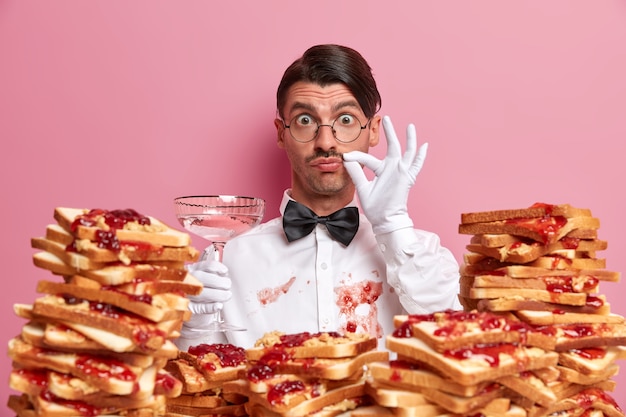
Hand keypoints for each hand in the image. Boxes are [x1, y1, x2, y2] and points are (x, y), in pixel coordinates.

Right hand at [185, 256, 231, 314]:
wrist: (197, 304)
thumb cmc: (206, 286)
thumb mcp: (209, 275)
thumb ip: (215, 272)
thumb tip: (224, 273)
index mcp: (193, 269)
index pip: (203, 265)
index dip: (216, 267)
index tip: (225, 271)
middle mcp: (187, 280)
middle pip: (199, 277)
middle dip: (216, 281)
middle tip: (228, 285)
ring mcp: (186, 294)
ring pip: (198, 293)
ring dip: (216, 294)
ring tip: (227, 295)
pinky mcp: (188, 307)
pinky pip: (198, 307)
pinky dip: (210, 307)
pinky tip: (219, 306)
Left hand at [343, 115, 427, 234]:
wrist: (385, 220)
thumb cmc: (374, 207)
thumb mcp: (362, 187)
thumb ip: (356, 173)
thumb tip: (346, 159)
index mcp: (380, 170)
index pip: (368, 158)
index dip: (356, 157)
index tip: (345, 156)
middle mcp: (391, 168)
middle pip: (392, 146)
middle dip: (389, 132)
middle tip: (385, 118)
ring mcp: (400, 172)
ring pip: (407, 151)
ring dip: (409, 139)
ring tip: (410, 126)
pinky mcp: (407, 178)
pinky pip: (416, 165)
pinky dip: (420, 156)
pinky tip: (424, 146)